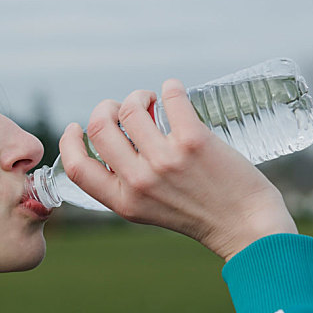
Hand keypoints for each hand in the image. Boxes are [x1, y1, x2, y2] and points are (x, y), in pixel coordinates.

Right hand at [59, 79, 296, 260]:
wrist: (244, 224)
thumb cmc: (196, 213)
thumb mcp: (146, 209)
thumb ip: (124, 182)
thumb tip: (112, 137)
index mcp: (123, 200)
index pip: (76, 168)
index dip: (68, 141)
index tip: (75, 126)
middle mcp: (139, 181)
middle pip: (98, 127)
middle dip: (106, 108)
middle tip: (124, 109)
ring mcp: (165, 160)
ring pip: (131, 107)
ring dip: (138, 95)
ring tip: (153, 101)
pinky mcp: (194, 141)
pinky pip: (170, 97)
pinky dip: (170, 87)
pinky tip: (174, 91)